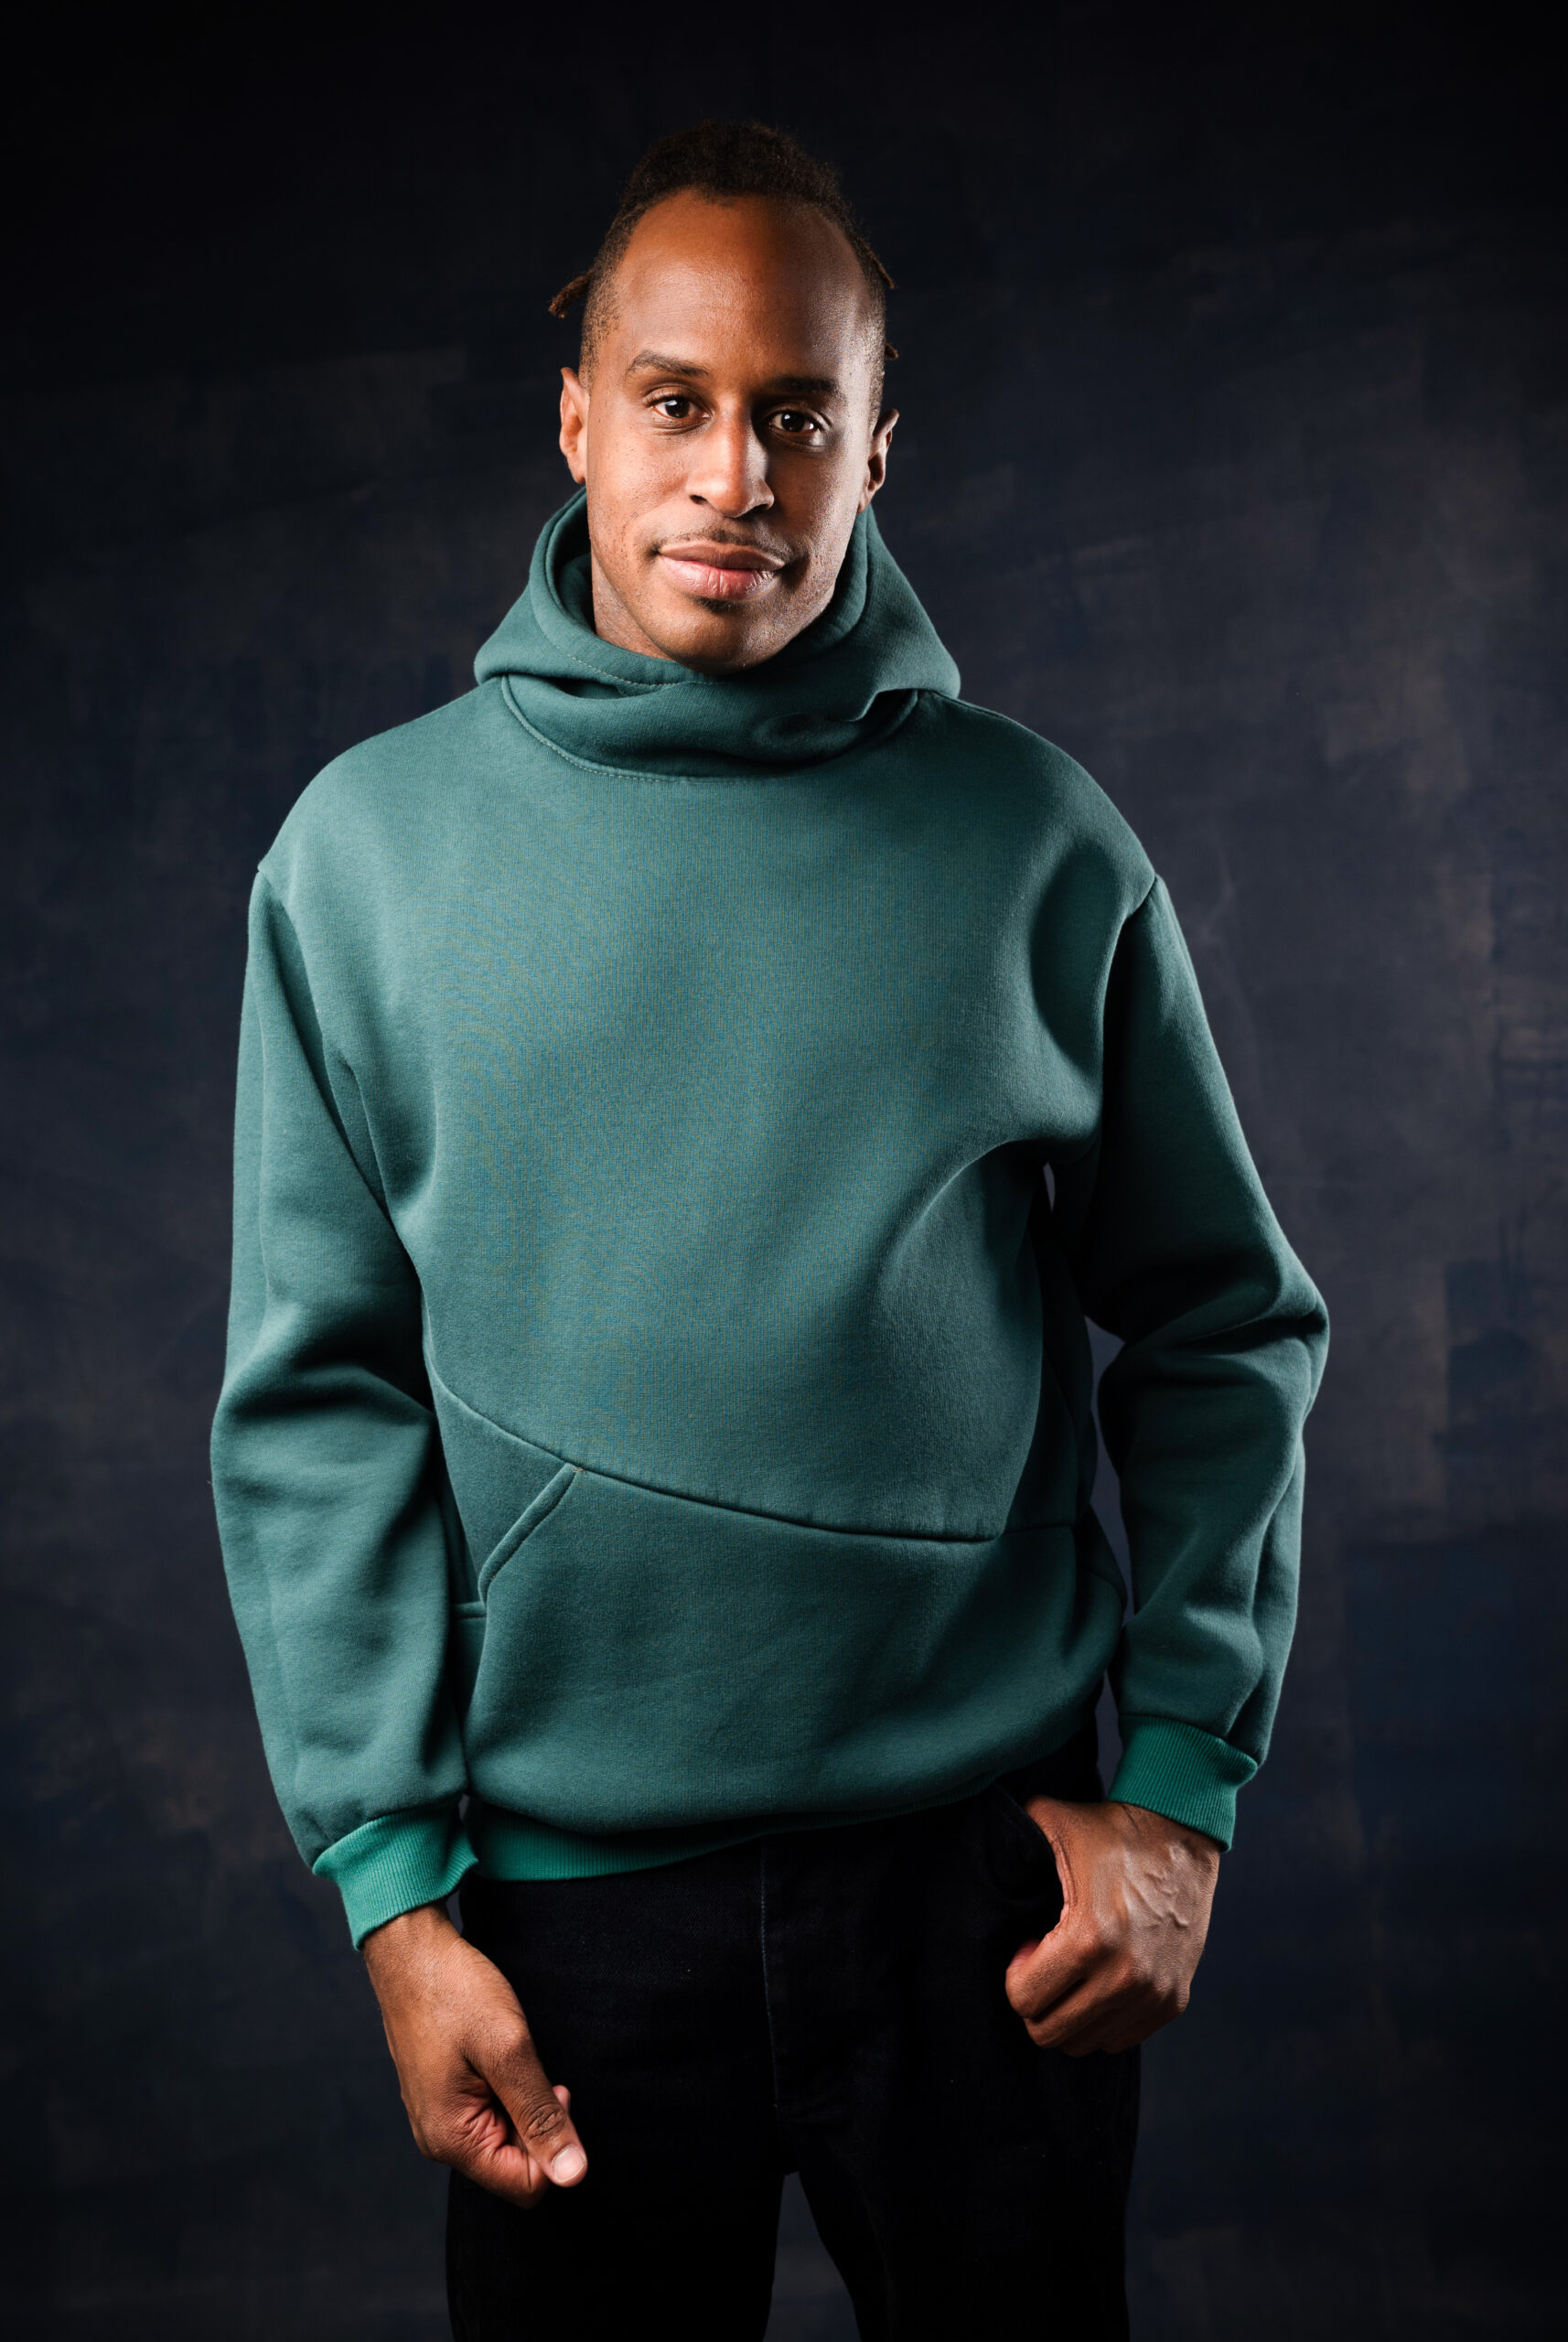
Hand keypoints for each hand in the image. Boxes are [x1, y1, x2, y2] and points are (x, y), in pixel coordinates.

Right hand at [362, 1902, 587, 2204]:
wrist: (411, 1951)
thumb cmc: (456, 1993)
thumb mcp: (510, 2051)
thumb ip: (541, 2116)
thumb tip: (574, 2176)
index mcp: (452, 2141)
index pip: (527, 2186)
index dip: (554, 2143)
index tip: (551, 2087)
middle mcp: (439, 2141)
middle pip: (515, 2165)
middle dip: (535, 2121)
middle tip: (528, 2065)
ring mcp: (437, 2120)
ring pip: (503, 2138)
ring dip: (519, 2101)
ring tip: (506, 2056)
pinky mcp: (440, 2099)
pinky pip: (486, 2115)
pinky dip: (502, 2089)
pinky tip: (493, 2054)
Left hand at [1004, 1799, 1219, 2054]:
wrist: (1181, 1835)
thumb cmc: (1110, 1831)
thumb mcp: (1050, 1822)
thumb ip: (1010, 1841)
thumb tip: (980, 1857)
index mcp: (1088, 1938)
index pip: (1024, 2000)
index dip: (1016, 1974)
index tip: (1029, 1947)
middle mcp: (1124, 1976)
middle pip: (1051, 2032)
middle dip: (1037, 2002)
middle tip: (1047, 1964)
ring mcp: (1152, 1993)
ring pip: (1086, 2042)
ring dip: (1070, 2012)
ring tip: (1075, 1970)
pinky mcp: (1173, 2000)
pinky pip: (1121, 2039)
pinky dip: (1103, 2018)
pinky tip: (1102, 1978)